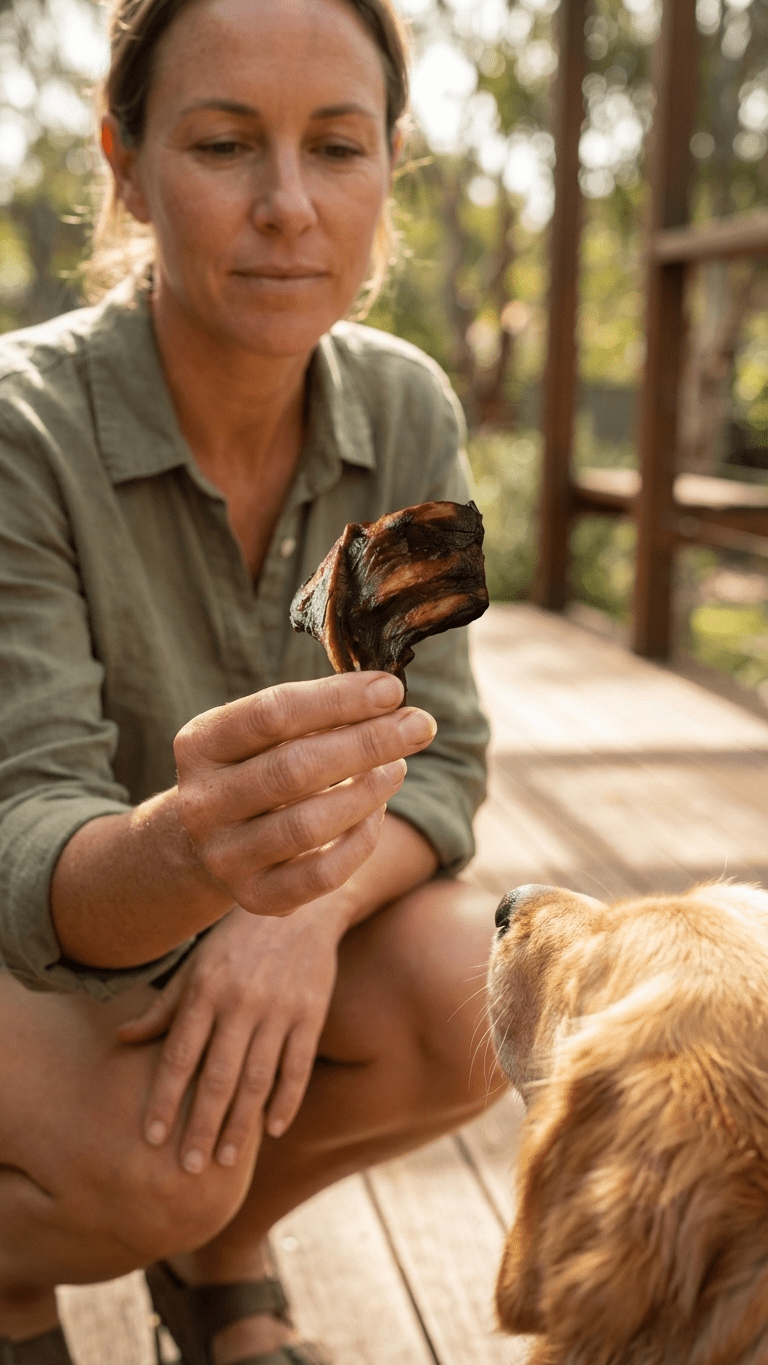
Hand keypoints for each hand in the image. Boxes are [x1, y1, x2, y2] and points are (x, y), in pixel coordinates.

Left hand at [119, 903, 342, 1171]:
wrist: (302, 907)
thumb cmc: (237, 940)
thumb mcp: (195, 964)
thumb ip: (164, 1006)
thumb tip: (122, 1038)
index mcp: (206, 988)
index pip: (179, 1055)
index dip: (163, 1098)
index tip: (149, 1139)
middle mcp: (241, 1001)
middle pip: (217, 1075)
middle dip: (200, 1125)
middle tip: (188, 1168)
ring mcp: (279, 1008)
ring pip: (257, 1077)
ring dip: (240, 1123)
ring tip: (224, 1158)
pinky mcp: (312, 1012)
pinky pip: (297, 1065)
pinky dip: (286, 1100)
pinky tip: (272, 1128)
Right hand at [174, 670, 435, 917]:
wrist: (211, 841)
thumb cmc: (257, 767)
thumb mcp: (265, 734)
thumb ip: (315, 712)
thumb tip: (389, 699)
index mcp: (199, 745)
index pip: (272, 713)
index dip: (338, 699)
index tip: (391, 690)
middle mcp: (202, 802)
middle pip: (294, 769)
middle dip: (368, 743)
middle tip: (420, 726)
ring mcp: (224, 856)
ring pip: (309, 825)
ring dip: (367, 792)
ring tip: (399, 767)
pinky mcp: (254, 897)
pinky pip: (322, 874)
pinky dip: (361, 840)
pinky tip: (377, 811)